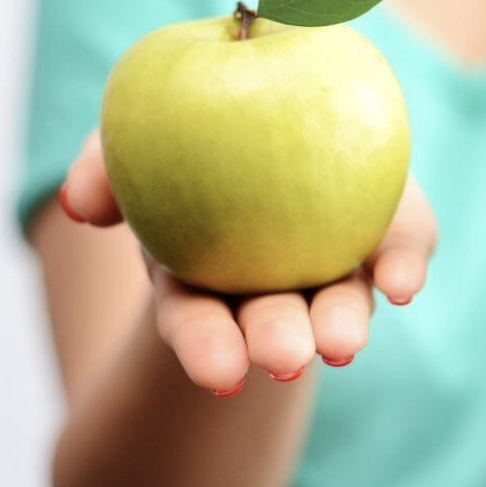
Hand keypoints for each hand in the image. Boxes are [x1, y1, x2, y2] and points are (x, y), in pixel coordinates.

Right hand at [58, 130, 435, 394]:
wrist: (280, 113)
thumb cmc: (193, 137)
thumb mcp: (133, 142)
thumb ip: (103, 164)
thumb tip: (82, 204)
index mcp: (202, 273)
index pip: (197, 317)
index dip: (205, 345)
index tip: (221, 372)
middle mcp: (273, 282)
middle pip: (274, 319)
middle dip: (278, 342)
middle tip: (287, 358)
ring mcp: (334, 264)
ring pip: (339, 301)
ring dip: (341, 322)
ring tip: (344, 343)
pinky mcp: (388, 234)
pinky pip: (400, 250)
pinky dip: (403, 266)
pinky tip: (404, 284)